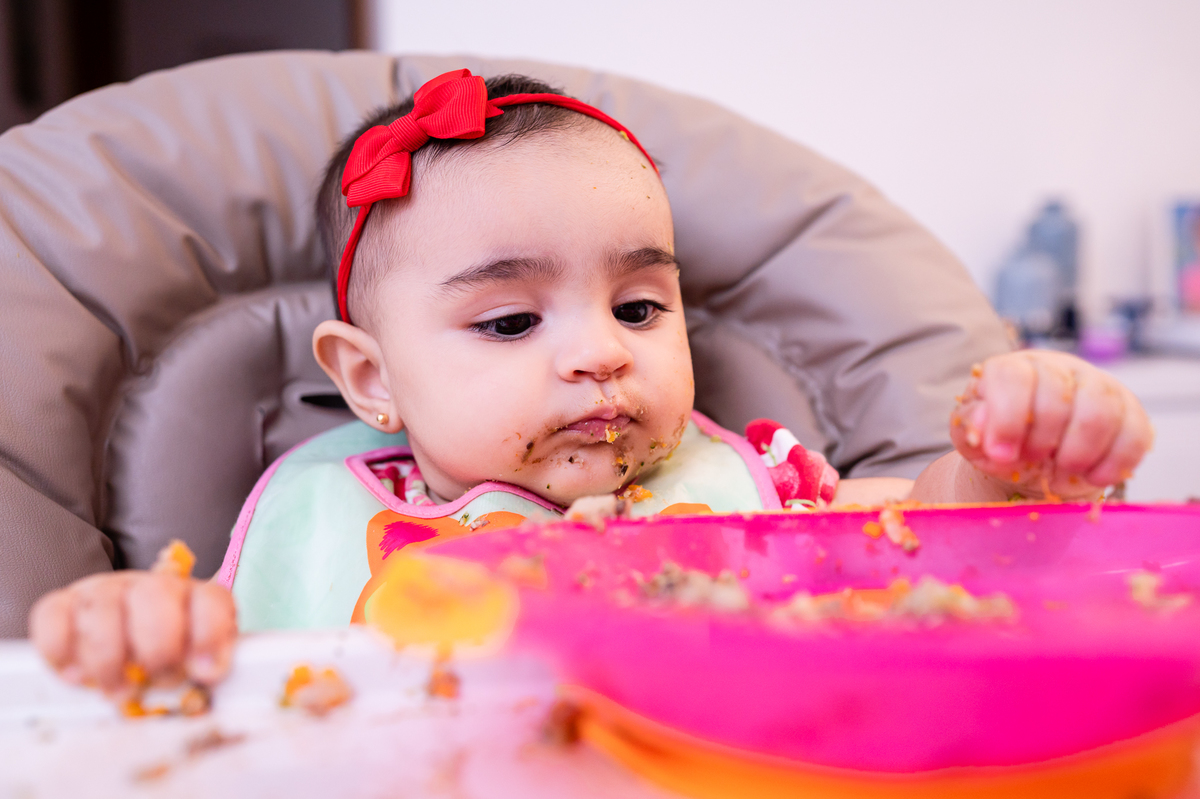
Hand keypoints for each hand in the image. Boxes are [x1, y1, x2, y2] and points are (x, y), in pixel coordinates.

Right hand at [30, 562, 235, 694]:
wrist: (119, 635)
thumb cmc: (163, 658)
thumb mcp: (193, 665)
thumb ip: (204, 671)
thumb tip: (206, 681)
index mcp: (194, 597)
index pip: (210, 600)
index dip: (210, 636)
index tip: (205, 673)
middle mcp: (151, 586)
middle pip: (155, 596)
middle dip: (158, 649)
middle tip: (155, 682)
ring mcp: (105, 590)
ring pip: (102, 608)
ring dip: (109, 659)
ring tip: (117, 691)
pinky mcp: (63, 604)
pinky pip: (52, 616)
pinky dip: (61, 651)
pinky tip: (77, 677)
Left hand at [950, 350, 1152, 500]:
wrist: (1038, 461)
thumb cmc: (1003, 443)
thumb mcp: (974, 439)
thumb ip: (971, 426)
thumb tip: (982, 420)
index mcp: (1014, 369)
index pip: (1013, 377)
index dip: (1007, 418)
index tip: (1001, 454)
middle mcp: (1058, 369)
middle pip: (1057, 394)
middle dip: (1041, 440)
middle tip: (1032, 460)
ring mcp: (1099, 386)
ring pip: (1099, 412)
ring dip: (1076, 453)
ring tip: (1060, 470)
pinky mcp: (1130, 412)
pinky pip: (1134, 435)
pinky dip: (1111, 465)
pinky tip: (1090, 476)